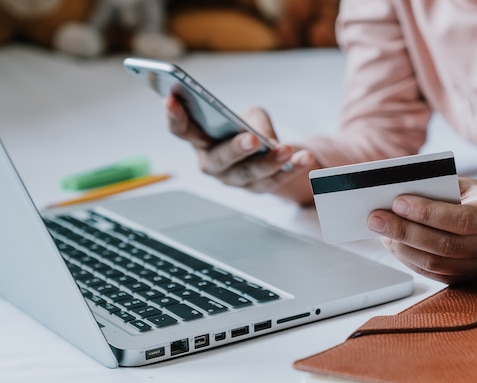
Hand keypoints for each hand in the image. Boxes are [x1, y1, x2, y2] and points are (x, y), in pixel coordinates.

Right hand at [165, 95, 317, 203]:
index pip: (181, 129)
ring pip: (250, 174)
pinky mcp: (257, 189)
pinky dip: (292, 169)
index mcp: (200, 140)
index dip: (174, 116)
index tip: (171, 98)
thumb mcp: (249, 116)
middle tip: (250, 139)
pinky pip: (275, 181)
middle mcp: (212, 164)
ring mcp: (233, 180)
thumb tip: (265, 138)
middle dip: (236, 149)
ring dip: (269, 162)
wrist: (265, 152)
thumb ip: (252, 120)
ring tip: (285, 149)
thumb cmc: (247, 128)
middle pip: (220, 159)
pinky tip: (305, 158)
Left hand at [366, 177, 476, 283]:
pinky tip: (392, 243)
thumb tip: (392, 198)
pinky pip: (434, 274)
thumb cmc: (474, 196)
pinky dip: (408, 258)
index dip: (429, 213)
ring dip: (403, 247)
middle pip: (449, 246)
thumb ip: (436, 189)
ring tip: (380, 230)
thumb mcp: (462, 184)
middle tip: (376, 218)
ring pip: (438, 264)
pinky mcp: (470, 278)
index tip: (397, 203)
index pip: (466, 219)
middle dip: (407, 231)